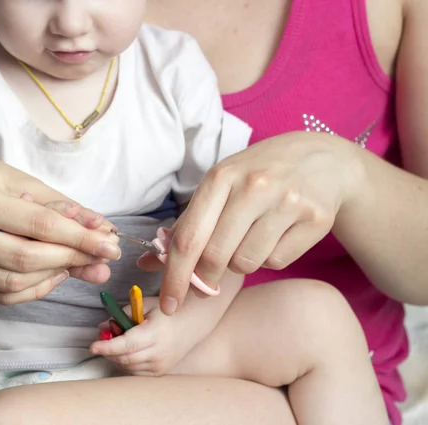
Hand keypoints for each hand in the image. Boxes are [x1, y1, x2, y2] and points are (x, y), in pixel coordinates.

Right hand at [0, 151, 120, 303]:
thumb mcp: (20, 181)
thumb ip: (62, 209)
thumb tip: (104, 233)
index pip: (39, 226)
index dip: (80, 239)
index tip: (111, 246)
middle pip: (26, 260)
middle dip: (72, 260)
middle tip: (101, 258)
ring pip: (14, 284)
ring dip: (55, 277)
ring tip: (77, 263)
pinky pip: (0, 296)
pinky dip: (34, 289)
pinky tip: (52, 274)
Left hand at [90, 297, 201, 375]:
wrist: (191, 324)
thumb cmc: (166, 312)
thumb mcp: (145, 305)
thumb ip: (122, 314)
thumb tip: (102, 327)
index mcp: (155, 333)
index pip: (127, 345)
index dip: (107, 347)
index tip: (92, 346)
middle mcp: (159, 353)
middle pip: (124, 358)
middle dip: (108, 351)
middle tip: (102, 339)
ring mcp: (160, 365)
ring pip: (127, 367)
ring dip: (115, 357)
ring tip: (116, 343)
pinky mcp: (159, 373)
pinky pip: (135, 372)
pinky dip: (125, 363)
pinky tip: (126, 352)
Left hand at [139, 132, 362, 313]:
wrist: (321, 159)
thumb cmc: (258, 175)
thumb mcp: (220, 187)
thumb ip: (186, 226)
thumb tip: (148, 265)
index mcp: (221, 176)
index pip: (188, 238)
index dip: (174, 277)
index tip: (168, 304)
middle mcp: (254, 186)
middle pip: (215, 257)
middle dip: (205, 279)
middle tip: (207, 282)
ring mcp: (287, 201)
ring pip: (247, 263)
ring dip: (239, 265)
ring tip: (247, 241)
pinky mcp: (315, 219)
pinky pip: (277, 262)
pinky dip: (269, 258)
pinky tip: (274, 236)